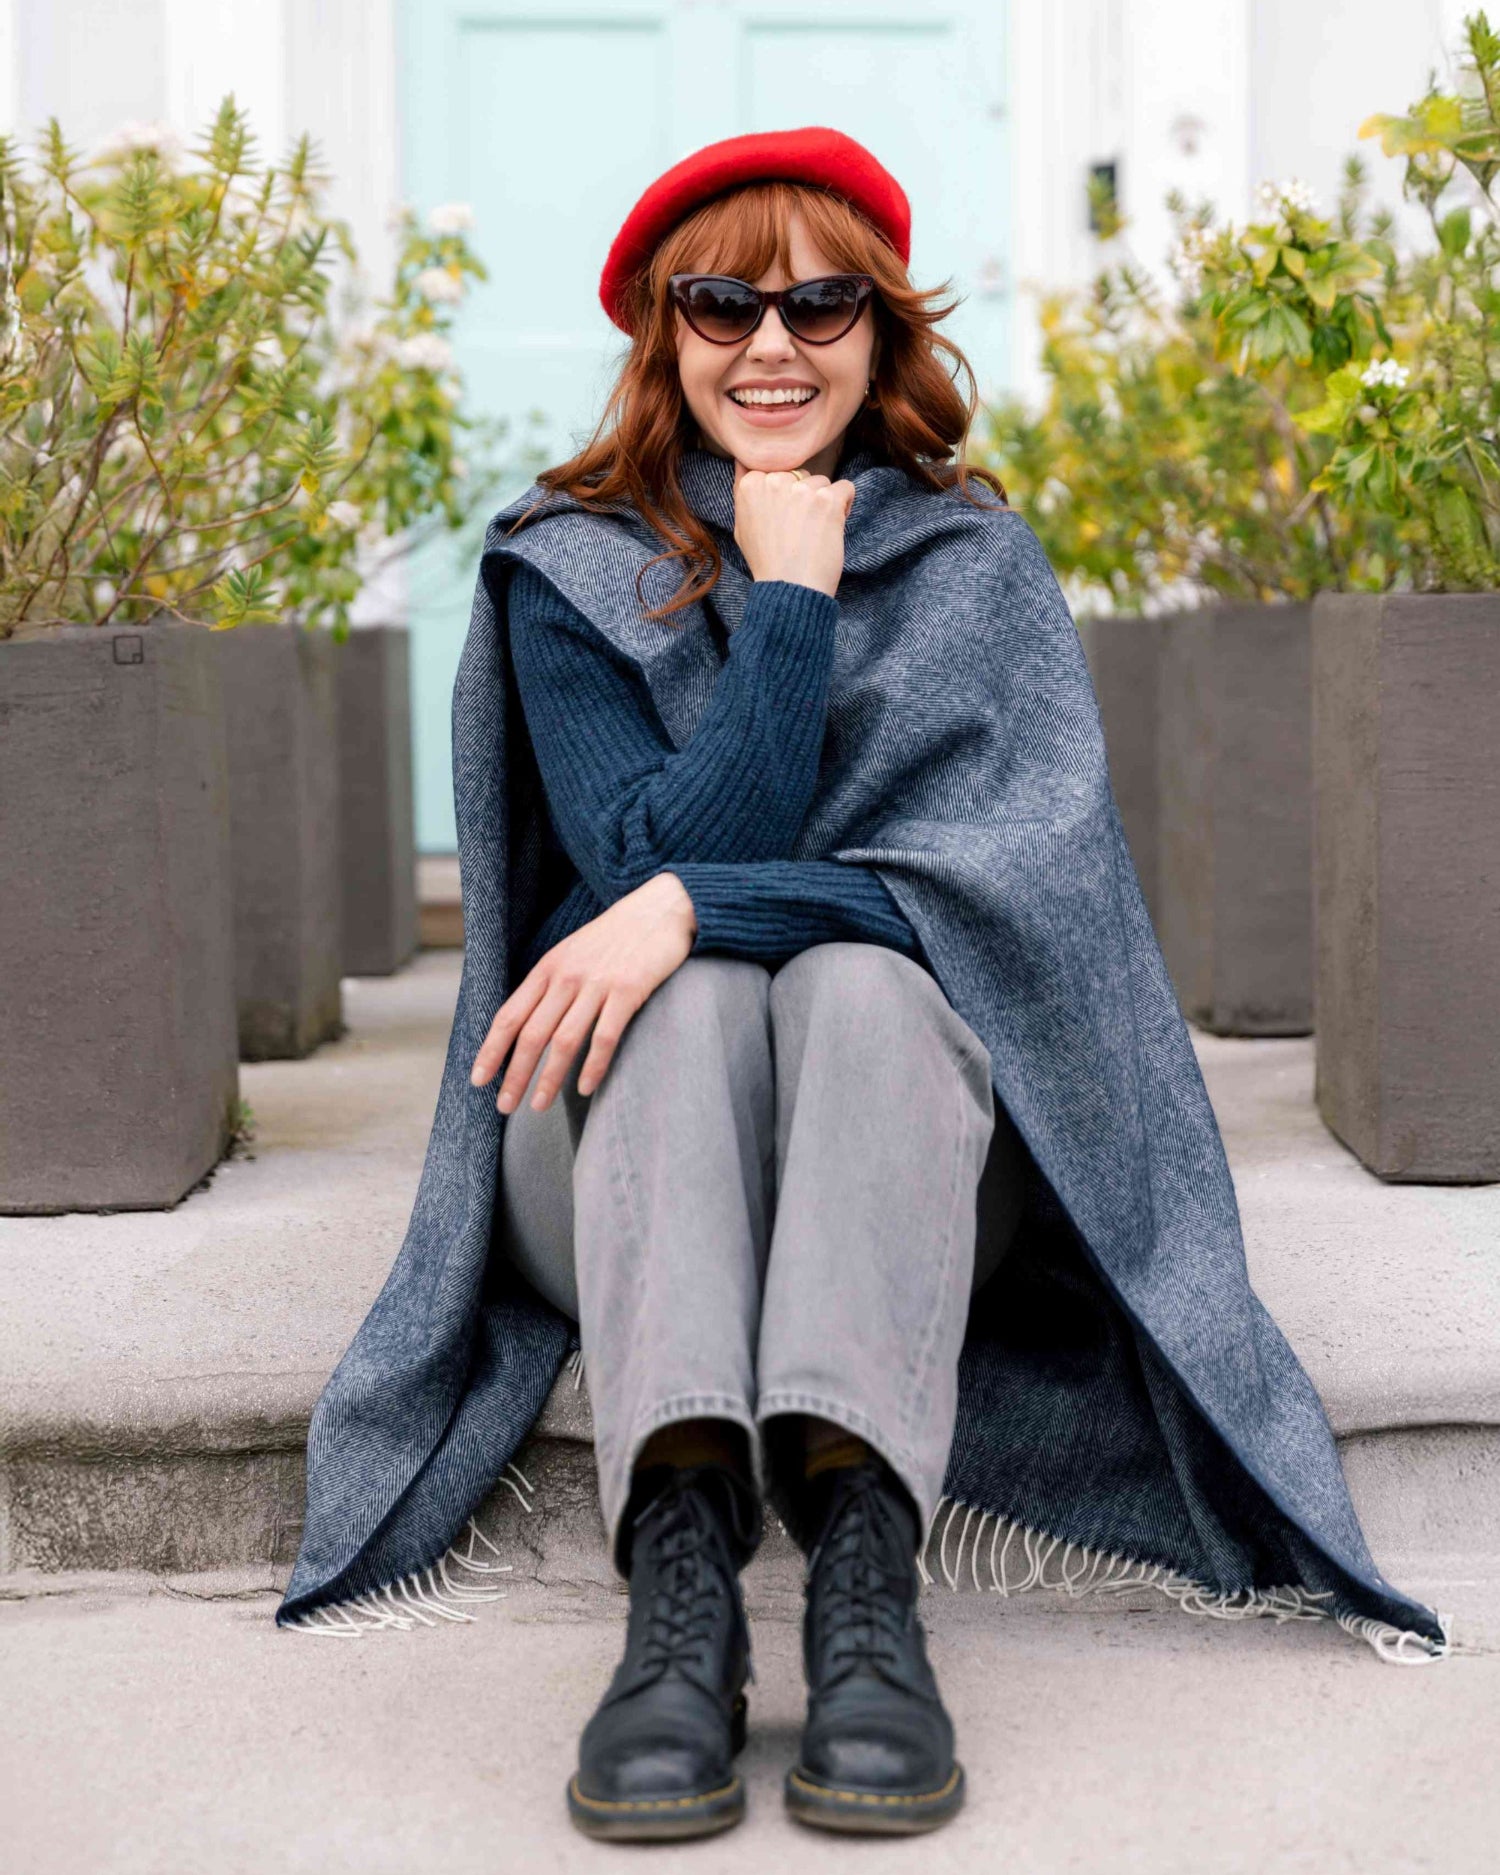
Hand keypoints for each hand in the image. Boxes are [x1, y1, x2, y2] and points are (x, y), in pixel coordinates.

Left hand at [469, 871, 697, 1112]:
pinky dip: (592, 1065)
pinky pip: (604, 1036)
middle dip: (514, 1075)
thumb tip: (528, 1026)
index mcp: (548, 968)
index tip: (478, 1080)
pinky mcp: (628, 990)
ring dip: (548, 1078)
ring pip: (563, 1040)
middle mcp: (567, 976)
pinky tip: (584, 1088)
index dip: (491, 1050)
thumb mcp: (573, 953)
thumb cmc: (616, 938)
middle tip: (505, 1107)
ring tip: (538, 1105)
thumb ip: (552, 985)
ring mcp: (597, 983)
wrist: (661, 908)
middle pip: (531, 1034)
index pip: (509, 1015)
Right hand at [732, 463, 855, 597]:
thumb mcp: (742, 527)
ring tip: (814, 533)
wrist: (790, 589)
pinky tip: (832, 528)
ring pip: (823, 482)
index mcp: (751, 485)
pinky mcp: (828, 500)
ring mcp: (802, 489)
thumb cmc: (767, 562)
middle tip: (800, 530)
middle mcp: (775, 481)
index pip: (779, 473)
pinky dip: (845, 506)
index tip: (784, 520)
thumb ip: (743, 493)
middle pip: (801, 475)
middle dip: (805, 497)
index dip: (786, 496)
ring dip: (824, 504)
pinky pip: (846, 488)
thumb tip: (742, 461)